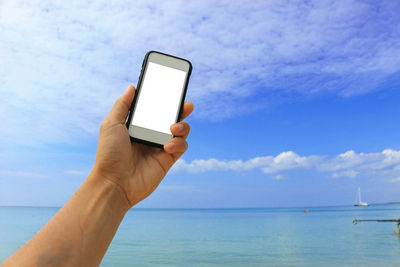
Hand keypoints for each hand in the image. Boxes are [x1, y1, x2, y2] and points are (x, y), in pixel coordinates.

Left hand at [92, 85, 192, 206]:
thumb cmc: (109, 154)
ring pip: (181, 131)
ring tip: (173, 127)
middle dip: (181, 110)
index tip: (172, 91)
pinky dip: (178, 143)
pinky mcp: (167, 160)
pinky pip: (181, 146)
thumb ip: (122, 105)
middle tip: (187, 105)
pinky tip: (167, 146)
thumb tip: (132, 87)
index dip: (164, 101)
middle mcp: (150, 135)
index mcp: (138, 126)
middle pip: (171, 118)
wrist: (114, 183)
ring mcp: (160, 147)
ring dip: (182, 126)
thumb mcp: (111, 124)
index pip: (155, 110)